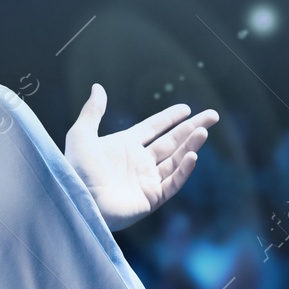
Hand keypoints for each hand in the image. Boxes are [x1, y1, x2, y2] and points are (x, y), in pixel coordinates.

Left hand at [64, 84, 217, 231]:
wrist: (76, 201)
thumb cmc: (75, 170)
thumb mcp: (81, 135)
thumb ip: (92, 112)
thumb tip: (98, 86)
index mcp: (126, 145)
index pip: (154, 128)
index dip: (170, 118)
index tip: (187, 109)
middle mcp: (139, 162)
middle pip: (172, 141)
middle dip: (192, 128)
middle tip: (213, 115)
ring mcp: (146, 181)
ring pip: (176, 160)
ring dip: (190, 145)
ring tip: (203, 131)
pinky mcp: (150, 198)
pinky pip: (172, 182)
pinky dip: (183, 170)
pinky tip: (192, 155)